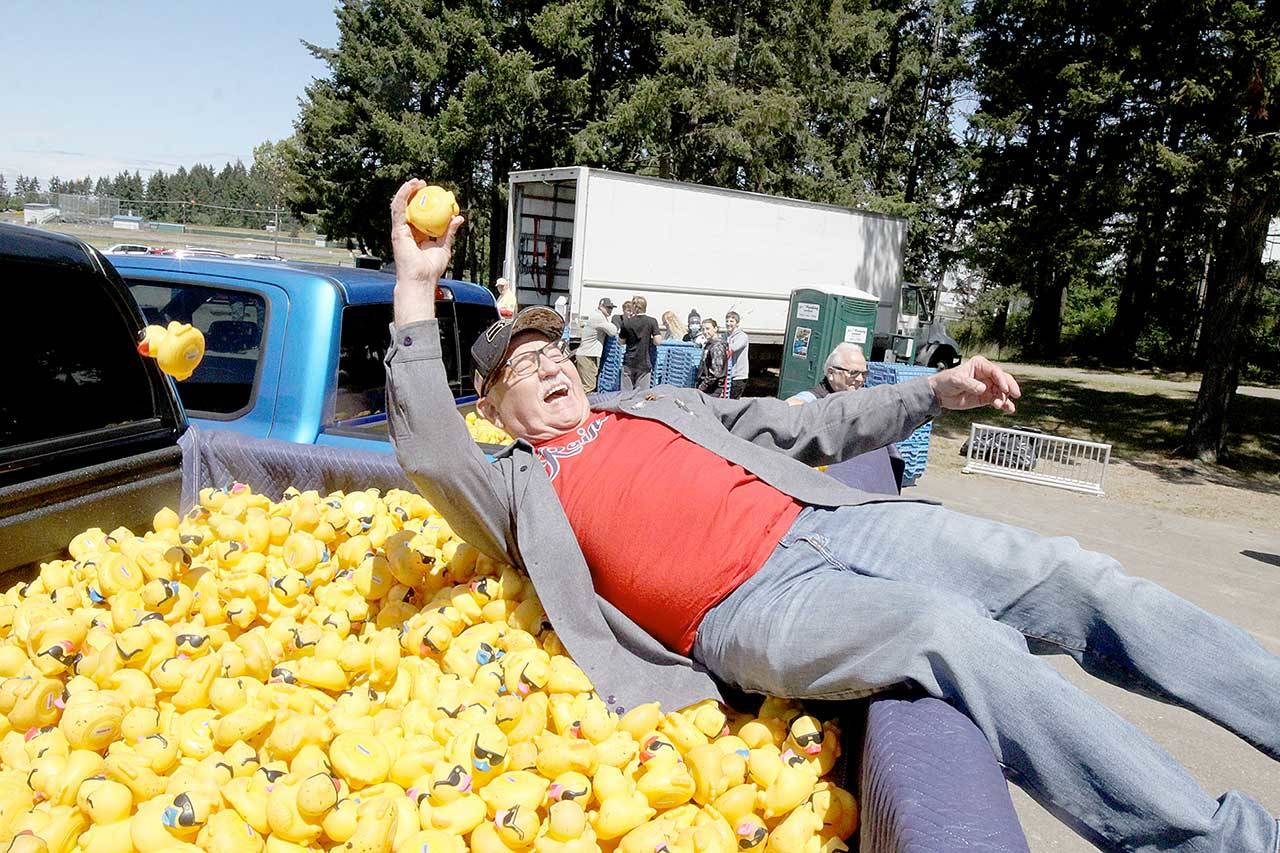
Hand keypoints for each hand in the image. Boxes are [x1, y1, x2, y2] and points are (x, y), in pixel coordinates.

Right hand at [390, 179, 463, 325]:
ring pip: (401, 205)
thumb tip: (458, 217)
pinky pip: (399, 208)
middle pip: (409, 208)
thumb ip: (449, 232)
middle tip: (424, 183)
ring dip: (408, 190)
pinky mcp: (397, 230)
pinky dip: (403, 195)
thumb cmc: (431, 269)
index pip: (419, 214)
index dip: (424, 202)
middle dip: (414, 193)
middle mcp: (407, 231)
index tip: (433, 192)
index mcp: (417, 235)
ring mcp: (401, 230)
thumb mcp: (444, 246)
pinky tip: (410, 187)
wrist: (422, 279)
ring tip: (417, 181)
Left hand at [927, 356, 1020, 412]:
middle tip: (1014, 394)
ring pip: (1002, 391)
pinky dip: (1004, 405)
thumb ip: (969, 384)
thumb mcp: (956, 380)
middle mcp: (986, 375)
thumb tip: (982, 388)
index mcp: (979, 365)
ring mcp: (987, 386)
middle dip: (1010, 387)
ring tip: (1001, 405)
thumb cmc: (945, 381)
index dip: (1002, 379)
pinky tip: (1009, 409)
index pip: (995, 371)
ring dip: (1005, 398)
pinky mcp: (985, 397)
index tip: (1004, 388)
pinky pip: (998, 400)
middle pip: (1003, 380)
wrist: (939, 394)